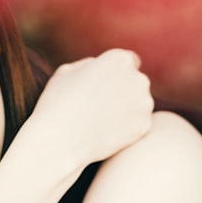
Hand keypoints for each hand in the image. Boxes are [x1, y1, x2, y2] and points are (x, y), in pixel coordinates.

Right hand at [21, 49, 153, 170]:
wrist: (59, 142)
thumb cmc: (57, 103)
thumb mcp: (67, 71)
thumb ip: (90, 64)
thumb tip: (100, 66)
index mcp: (119, 60)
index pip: (128, 61)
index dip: (115, 72)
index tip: (104, 85)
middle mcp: (137, 78)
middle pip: (136, 81)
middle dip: (124, 89)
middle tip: (101, 104)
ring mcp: (144, 104)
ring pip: (139, 103)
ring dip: (127, 108)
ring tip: (100, 119)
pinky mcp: (144, 127)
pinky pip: (138, 123)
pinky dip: (127, 128)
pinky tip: (106, 132)